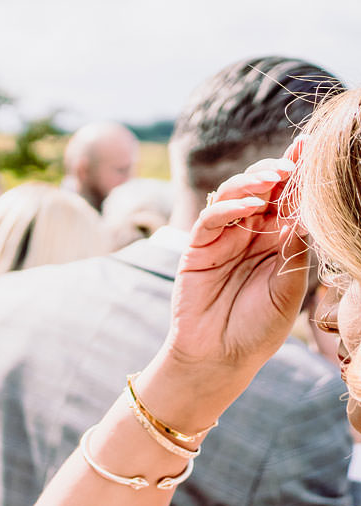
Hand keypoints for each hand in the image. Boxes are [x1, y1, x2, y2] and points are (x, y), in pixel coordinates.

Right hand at [163, 151, 310, 391]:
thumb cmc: (259, 328)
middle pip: (260, 190)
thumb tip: (307, 211)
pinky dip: (228, 207)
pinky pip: (210, 219)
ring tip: (271, 180)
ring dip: (251, 183)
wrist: (220, 357)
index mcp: (277, 241)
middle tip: (290, 166)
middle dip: (274, 172)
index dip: (296, 172)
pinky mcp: (197, 250)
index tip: (309, 147)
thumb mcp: (290, 286)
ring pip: (233, 196)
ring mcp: (222, 240)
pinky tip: (249, 207)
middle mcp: (250, 235)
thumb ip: (295, 248)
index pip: (287, 198)